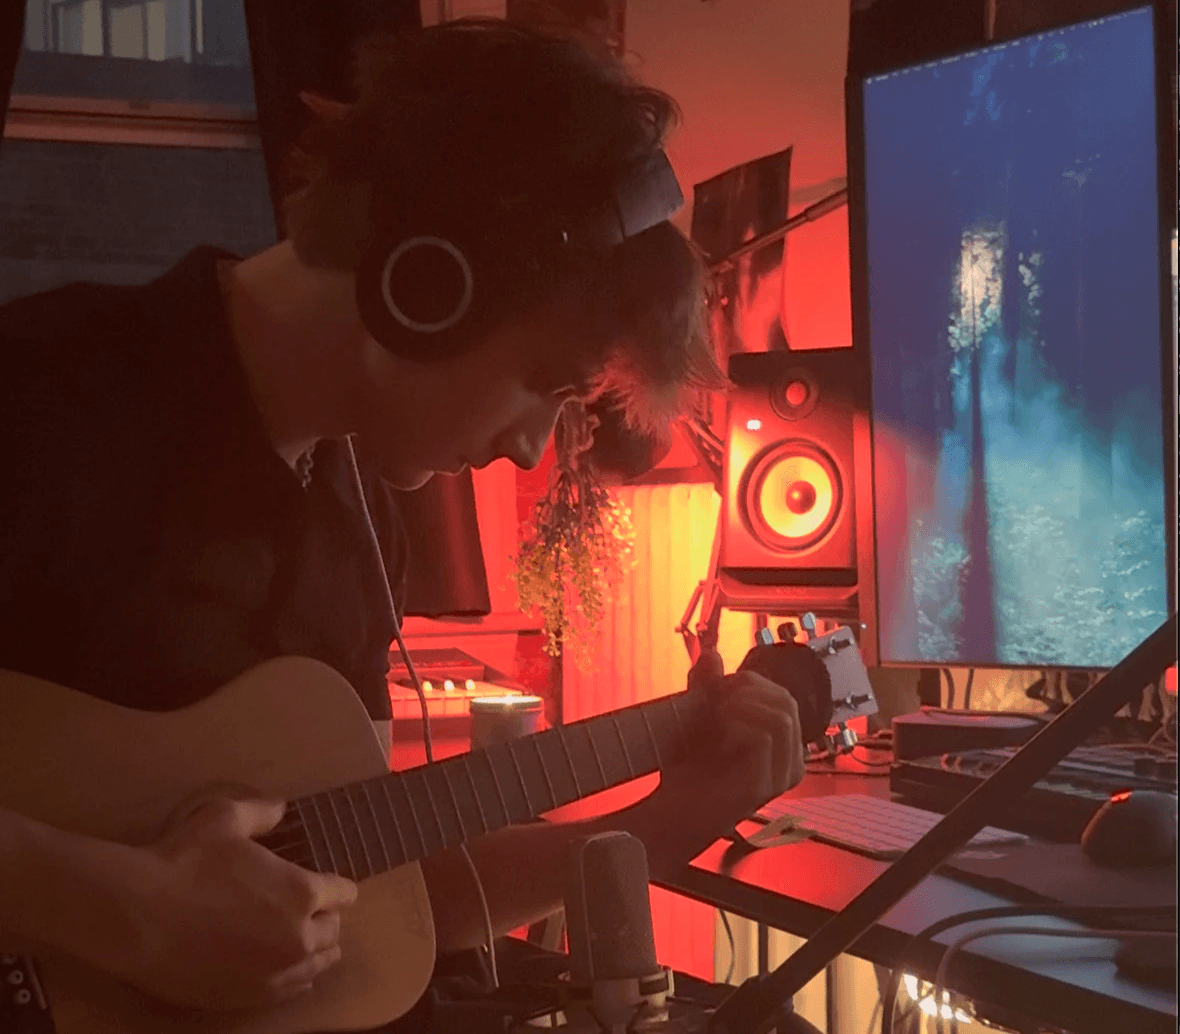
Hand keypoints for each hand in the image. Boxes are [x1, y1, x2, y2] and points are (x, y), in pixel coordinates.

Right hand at [107, 797, 357, 1010]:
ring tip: (312, 944)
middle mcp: (297, 938)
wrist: (137, 916)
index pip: (342, 894)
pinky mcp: (245, 998)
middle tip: (315, 912)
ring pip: (315, 966)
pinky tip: (291, 973)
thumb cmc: (185, 861)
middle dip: (326, 919)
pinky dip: (294, 979)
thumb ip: (262, 813)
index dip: (339, 887)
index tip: (333, 885)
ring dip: (316, 951)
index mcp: (302, 892)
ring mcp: (272, 973)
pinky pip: (289, 992)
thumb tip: (281, 808)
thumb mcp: (226, 819)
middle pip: (332, 932)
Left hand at [627, 650, 805, 875]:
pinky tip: (720, 731)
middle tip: (716, 698)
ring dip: (744, 705)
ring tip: (717, 713)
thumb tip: (712, 653)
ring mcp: (780, 778)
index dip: (753, 683)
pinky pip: (764, 737)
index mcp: (783, 747)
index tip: (718, 688)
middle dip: (749, 690)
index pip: (785, 697)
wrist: (670, 807)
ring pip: (781, 717)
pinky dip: (739, 723)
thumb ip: (706, 685)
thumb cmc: (689, 766)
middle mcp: (790, 764)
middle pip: (787, 702)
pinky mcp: (764, 788)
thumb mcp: (698, 716)